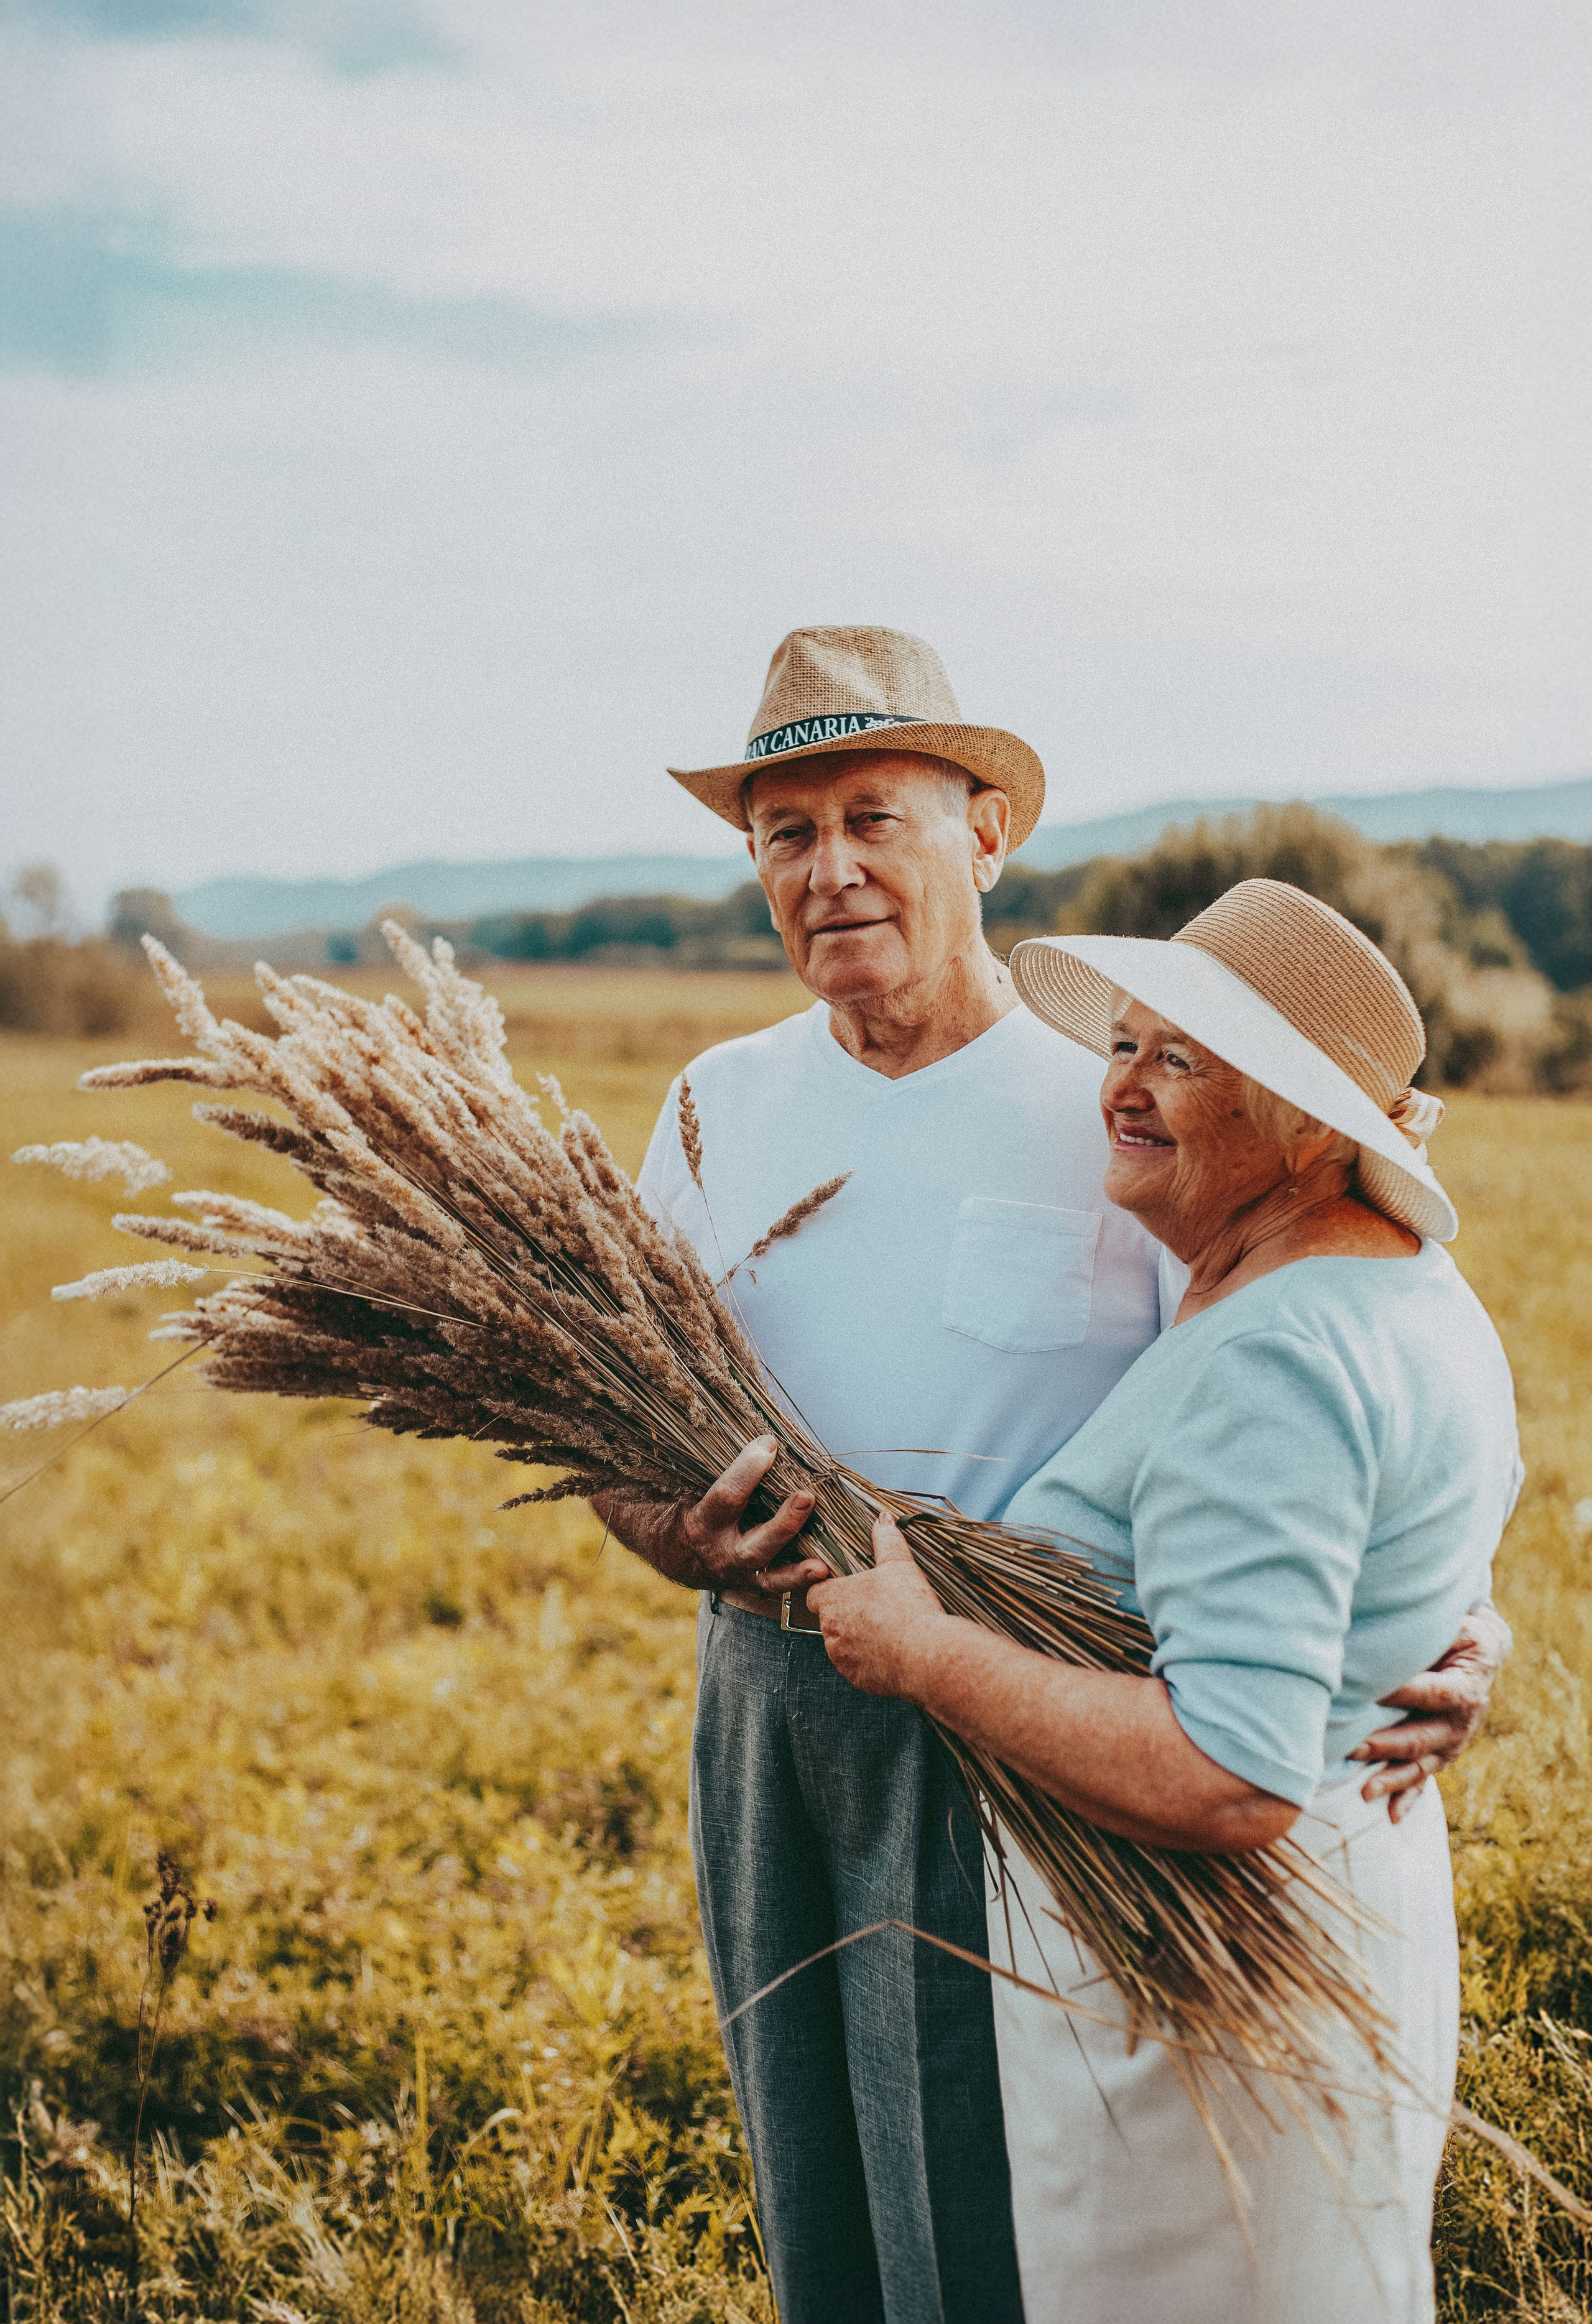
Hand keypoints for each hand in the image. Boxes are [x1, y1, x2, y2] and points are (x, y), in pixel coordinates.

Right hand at [593, 1436, 828, 1596]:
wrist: (675, 1552)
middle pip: (754, 1545)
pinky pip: (780, 1589)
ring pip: (771, 1577)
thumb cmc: (684, 1502)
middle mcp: (721, 1552)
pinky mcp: (756, 1584)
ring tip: (822, 1563)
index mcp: (701, 1523)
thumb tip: (718, 1402)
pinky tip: (827, 1575)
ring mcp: (741, 1573)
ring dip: (797, 1569)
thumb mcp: (684, 1481)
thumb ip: (705, 1456)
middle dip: (782, 1523)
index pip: (727, 1497)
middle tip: (807, 1496)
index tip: (769, 1442)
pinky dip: (801, 1583)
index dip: (747, 1469)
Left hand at [809, 1512, 949, 1696]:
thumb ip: (886, 1539)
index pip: (815, 1594)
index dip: (830, 1591)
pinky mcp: (857, 1680)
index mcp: (832, 1600)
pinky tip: (892, 1652)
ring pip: (841, 1646)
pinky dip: (870, 1662)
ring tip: (887, 1630)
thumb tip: (883, 1519)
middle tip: (875, 1609)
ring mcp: (842, 1659)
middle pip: (829, 1620)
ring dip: (857, 1639)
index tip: (848, 1590)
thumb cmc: (910, 1607)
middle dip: (847, 1616)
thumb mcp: (899, 1565)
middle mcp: (829, 1632)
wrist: (927, 1654)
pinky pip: (858, 1669)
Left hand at [1349, 1604, 1511, 1822]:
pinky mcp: (1440, 1754)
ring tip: (1365, 1792)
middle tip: (1353, 1746)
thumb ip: (1429, 1631)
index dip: (1401, 1694)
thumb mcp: (1454, 1625)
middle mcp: (1462, 1722)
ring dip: (1392, 1779)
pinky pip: (1423, 1779)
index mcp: (1466, 1687)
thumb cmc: (1458, 1632)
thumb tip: (1388, 1631)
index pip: (1432, 1693)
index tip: (1367, 1693)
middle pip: (1422, 1737)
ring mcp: (1451, 1743)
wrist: (1481, 1652)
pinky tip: (1391, 1816)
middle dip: (1386, 1744)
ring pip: (1420, 1765)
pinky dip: (1408, 1798)